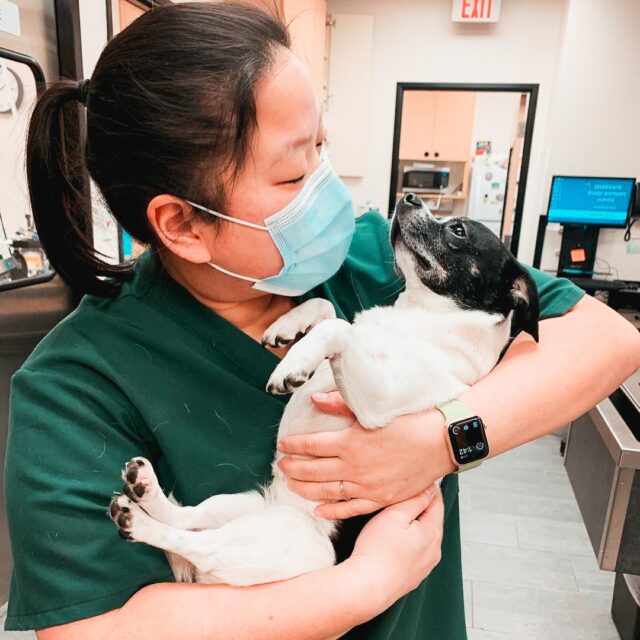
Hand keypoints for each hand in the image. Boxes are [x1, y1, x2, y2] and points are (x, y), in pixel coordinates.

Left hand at [277, 391, 454, 518]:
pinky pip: (351, 508)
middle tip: (280, 467)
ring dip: (305, 489)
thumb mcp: (373, 408)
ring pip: (327, 492)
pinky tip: (317, 510)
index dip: (293, 446)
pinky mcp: (381, 498)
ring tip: (290, 485)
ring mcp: (367, 486)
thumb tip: (314, 399)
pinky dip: (332, 511)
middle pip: (313, 470)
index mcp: (350, 441)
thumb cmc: (409, 420)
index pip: (311, 445)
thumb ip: (340, 404)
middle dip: (293, 468)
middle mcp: (355, 467)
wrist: (441, 441)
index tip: (282, 445)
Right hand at [346, 486, 443, 611]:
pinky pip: (414, 550)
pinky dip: (406, 541)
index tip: (415, 476)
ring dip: (412, 523)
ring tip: (394, 514)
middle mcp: (434, 550)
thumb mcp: (395, 514)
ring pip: (422, 535)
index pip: (437, 501)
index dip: (426, 486)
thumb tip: (429, 488)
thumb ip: (415, 499)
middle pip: (431, 518)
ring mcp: (424, 565)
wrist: (367, 587)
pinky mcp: (412, 575)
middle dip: (419, 504)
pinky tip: (391, 539)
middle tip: (402, 492)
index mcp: (433, 533)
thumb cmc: (377, 550)